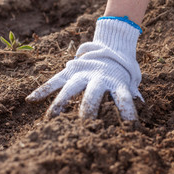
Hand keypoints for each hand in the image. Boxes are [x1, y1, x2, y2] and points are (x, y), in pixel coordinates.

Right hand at [26, 17, 142, 120]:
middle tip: (85, 126)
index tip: (129, 127)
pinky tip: (31, 100)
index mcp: (117, 82)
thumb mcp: (131, 80)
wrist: (113, 46)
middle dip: (88, 111)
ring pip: (70, 88)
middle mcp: (98, 77)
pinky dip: (43, 89)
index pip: (123, 98)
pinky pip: (55, 80)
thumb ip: (133, 93)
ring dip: (61, 103)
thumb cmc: (122, 70)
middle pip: (92, 95)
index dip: (127, 112)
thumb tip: (142, 105)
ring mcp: (83, 72)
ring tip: (51, 118)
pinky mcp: (71, 70)